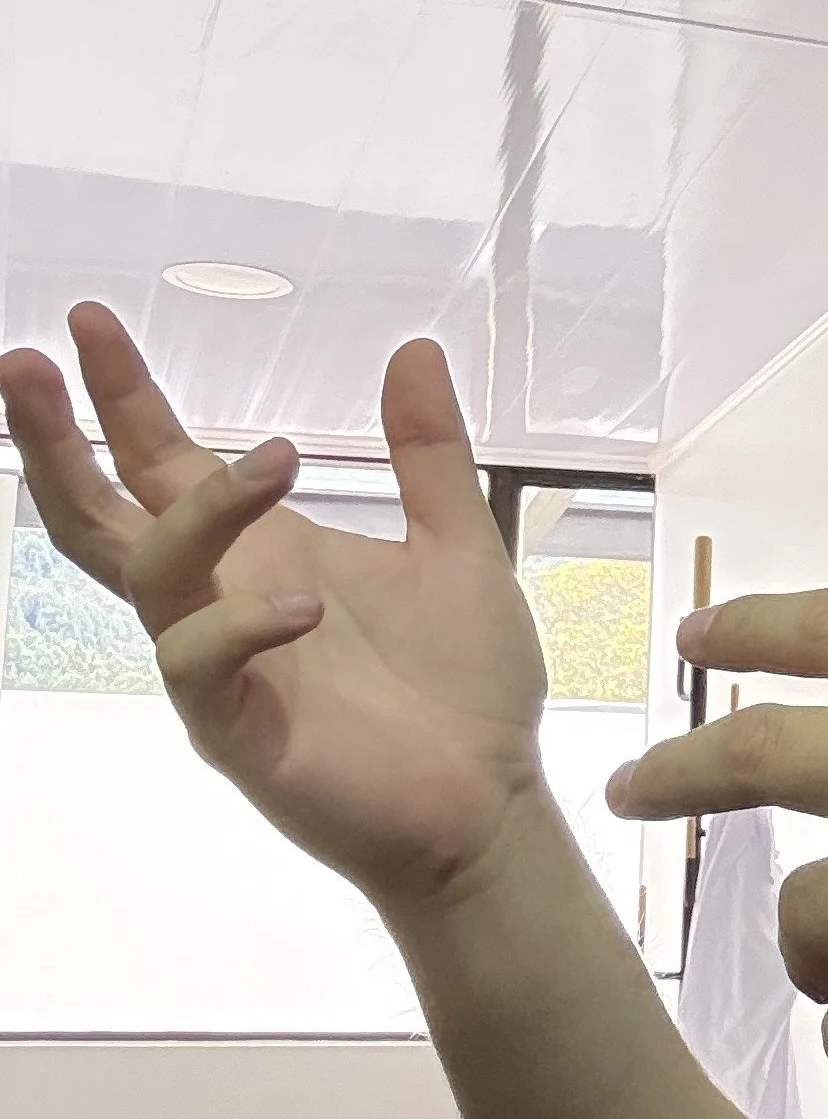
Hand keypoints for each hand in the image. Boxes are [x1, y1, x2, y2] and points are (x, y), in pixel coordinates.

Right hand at [0, 306, 549, 911]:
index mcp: (257, 553)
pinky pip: (197, 665)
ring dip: (200, 510)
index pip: (160, 461)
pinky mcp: (233, 731)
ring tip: (276, 459)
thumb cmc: (464, 684)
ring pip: (150, 573)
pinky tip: (307, 605)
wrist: (490, 799)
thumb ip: (427, 453)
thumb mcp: (458, 543)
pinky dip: (242, 625)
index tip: (87, 318)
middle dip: (56, 441)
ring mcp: (216, 666)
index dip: (120, 394)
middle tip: (25, 363)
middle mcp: (217, 600)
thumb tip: (416, 347)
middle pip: (100, 515)